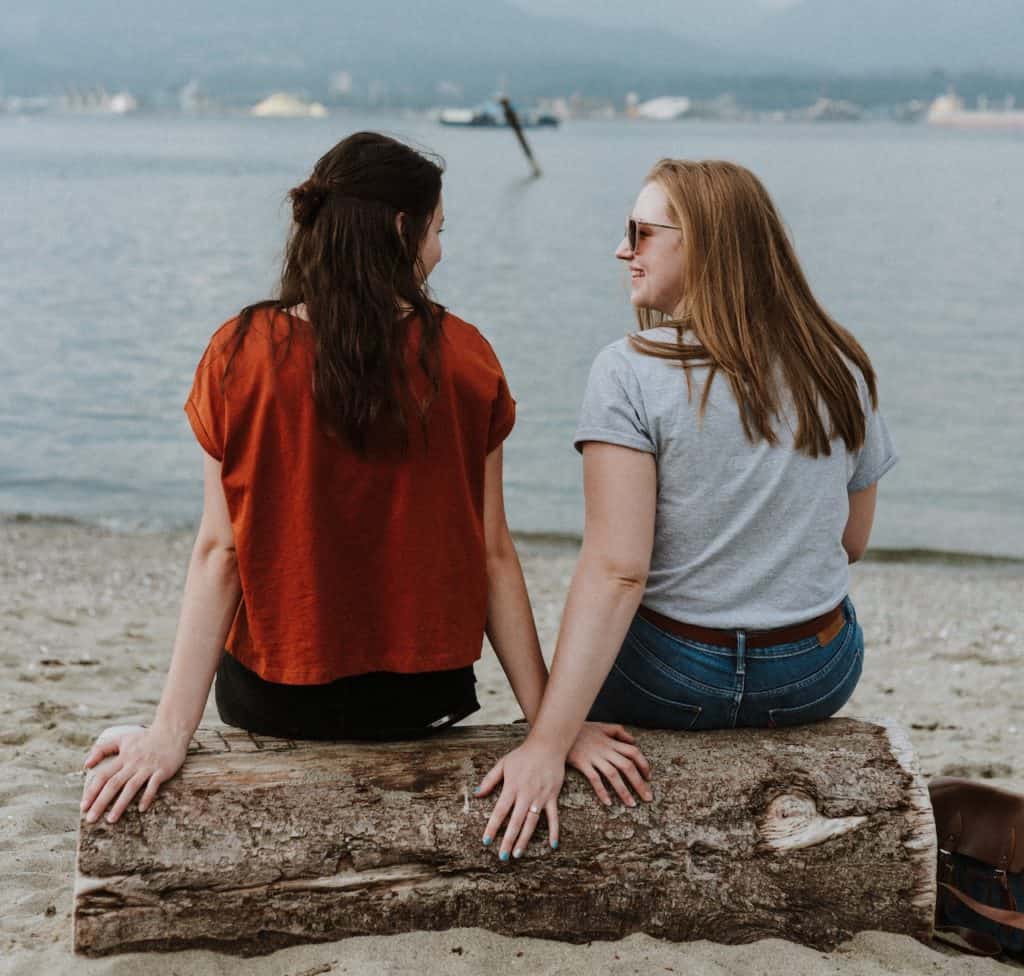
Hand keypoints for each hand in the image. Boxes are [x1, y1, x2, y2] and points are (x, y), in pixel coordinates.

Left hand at [80, 723, 189, 823]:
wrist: (171, 730)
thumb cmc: (145, 737)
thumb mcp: (122, 739)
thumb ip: (102, 749)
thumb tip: (86, 765)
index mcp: (123, 757)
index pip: (103, 775)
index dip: (92, 791)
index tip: (83, 806)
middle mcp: (133, 763)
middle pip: (114, 784)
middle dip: (101, 802)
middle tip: (90, 819)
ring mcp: (148, 767)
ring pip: (131, 787)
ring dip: (120, 804)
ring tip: (111, 820)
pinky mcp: (162, 769)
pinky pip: (154, 784)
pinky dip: (147, 796)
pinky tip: (141, 809)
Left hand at [474, 738, 564, 860]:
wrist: (548, 745)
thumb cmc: (523, 755)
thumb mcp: (503, 763)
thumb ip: (489, 779)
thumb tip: (476, 793)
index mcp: (512, 787)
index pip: (500, 811)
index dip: (493, 827)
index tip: (486, 841)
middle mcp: (526, 794)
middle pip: (515, 821)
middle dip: (508, 840)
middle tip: (502, 857)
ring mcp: (540, 796)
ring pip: (532, 822)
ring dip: (524, 839)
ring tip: (518, 854)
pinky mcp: (552, 797)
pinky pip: (553, 817)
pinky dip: (554, 831)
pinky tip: (552, 845)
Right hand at [567, 722, 651, 806]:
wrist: (559, 731)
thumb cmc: (581, 730)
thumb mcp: (601, 726)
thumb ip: (618, 731)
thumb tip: (633, 741)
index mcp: (611, 741)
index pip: (633, 752)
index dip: (643, 765)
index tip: (649, 777)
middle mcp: (605, 749)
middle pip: (627, 766)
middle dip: (639, 783)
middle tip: (648, 798)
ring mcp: (593, 757)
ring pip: (613, 775)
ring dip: (624, 791)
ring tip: (632, 804)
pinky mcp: (582, 763)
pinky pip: (594, 779)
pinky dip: (602, 791)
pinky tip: (608, 802)